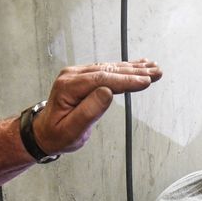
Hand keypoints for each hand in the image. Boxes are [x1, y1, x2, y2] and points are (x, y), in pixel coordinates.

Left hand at [32, 59, 161, 154]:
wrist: (44, 132)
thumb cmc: (57, 134)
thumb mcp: (72, 130)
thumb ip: (89, 111)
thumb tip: (107, 93)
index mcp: (68, 86)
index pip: (102, 79)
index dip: (126, 80)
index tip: (145, 81)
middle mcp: (73, 75)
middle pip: (109, 71)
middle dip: (135, 72)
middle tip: (157, 73)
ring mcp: (78, 74)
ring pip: (111, 68)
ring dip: (133, 68)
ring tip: (154, 68)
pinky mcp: (84, 76)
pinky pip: (107, 70)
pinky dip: (125, 69)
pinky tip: (139, 66)